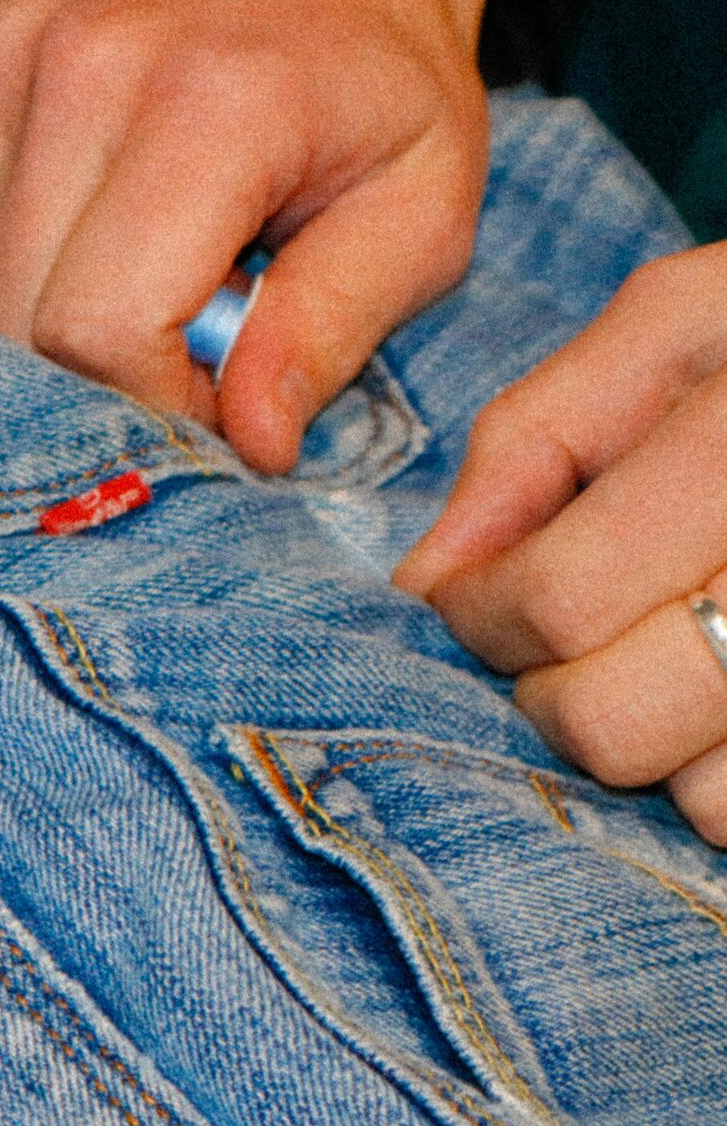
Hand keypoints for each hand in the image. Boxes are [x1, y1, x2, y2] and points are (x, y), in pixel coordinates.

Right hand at [0, 0, 496, 472]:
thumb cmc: (381, 91)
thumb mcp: (421, 217)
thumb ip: (330, 332)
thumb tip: (249, 446)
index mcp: (213, 103)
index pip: (97, 327)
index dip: (147, 403)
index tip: (213, 399)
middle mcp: (85, 63)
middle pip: (16, 315)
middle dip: (96, 368)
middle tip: (189, 336)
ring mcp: (8, 47)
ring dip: (57, 303)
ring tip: (155, 254)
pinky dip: (28, 240)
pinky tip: (105, 197)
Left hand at [394, 244, 726, 841]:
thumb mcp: (683, 324)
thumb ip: (536, 437)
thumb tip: (428, 577)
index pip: (561, 596)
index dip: (482, 613)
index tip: (474, 595)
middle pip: (614, 721)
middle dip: (551, 696)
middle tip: (561, 645)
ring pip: (709, 800)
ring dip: (660, 751)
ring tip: (675, 658)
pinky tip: (726, 693)